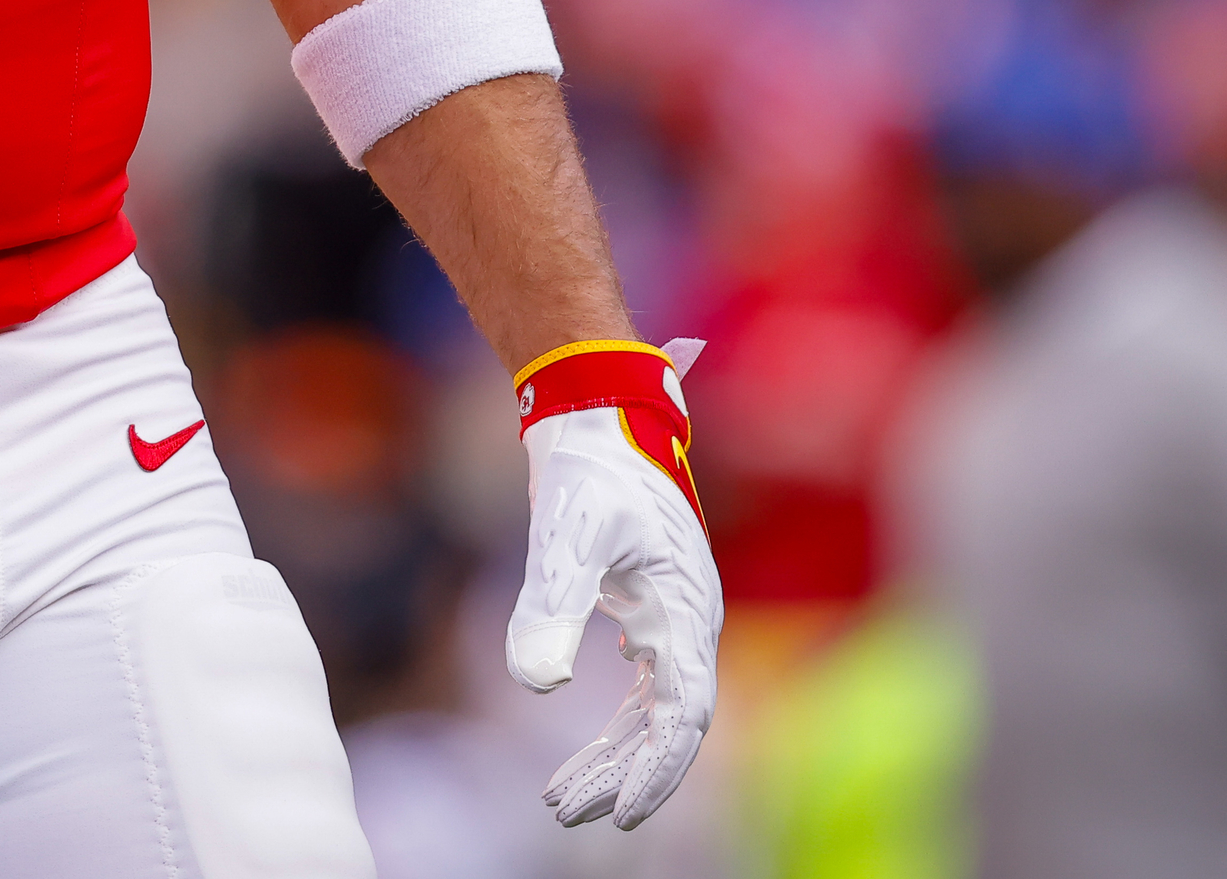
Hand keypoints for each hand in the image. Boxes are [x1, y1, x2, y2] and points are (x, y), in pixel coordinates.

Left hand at [503, 336, 722, 831]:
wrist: (598, 412)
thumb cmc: (590, 468)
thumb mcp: (568, 534)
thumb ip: (552, 604)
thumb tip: (537, 684)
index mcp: (686, 611)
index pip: (686, 715)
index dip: (657, 770)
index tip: (618, 814)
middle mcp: (690, 621)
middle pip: (667, 725)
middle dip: (622, 775)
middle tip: (566, 812)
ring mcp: (674, 617)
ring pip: (653, 711)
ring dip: (614, 756)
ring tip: (560, 798)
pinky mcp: (651, 608)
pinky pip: (644, 687)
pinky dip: (616, 724)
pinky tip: (589, 748)